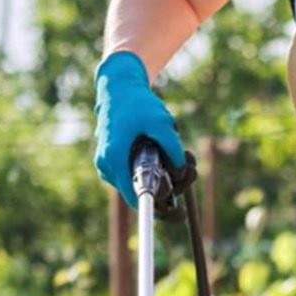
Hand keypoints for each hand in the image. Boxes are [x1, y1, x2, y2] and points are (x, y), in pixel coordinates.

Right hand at [93, 51, 184, 207]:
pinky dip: (150, 170)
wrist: (118, 86)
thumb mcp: (160, 121)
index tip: (178, 209)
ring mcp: (106, 166)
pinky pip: (133, 175)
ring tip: (181, 158)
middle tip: (189, 170)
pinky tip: (164, 155)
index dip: (159, 207)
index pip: (136, 198)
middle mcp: (107, 167)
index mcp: (114, 159)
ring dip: (160, 177)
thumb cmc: (137, 103)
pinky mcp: (111, 162)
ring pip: (137, 183)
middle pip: (140, 192)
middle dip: (167, 186)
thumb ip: (172, 147)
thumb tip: (181, 172)